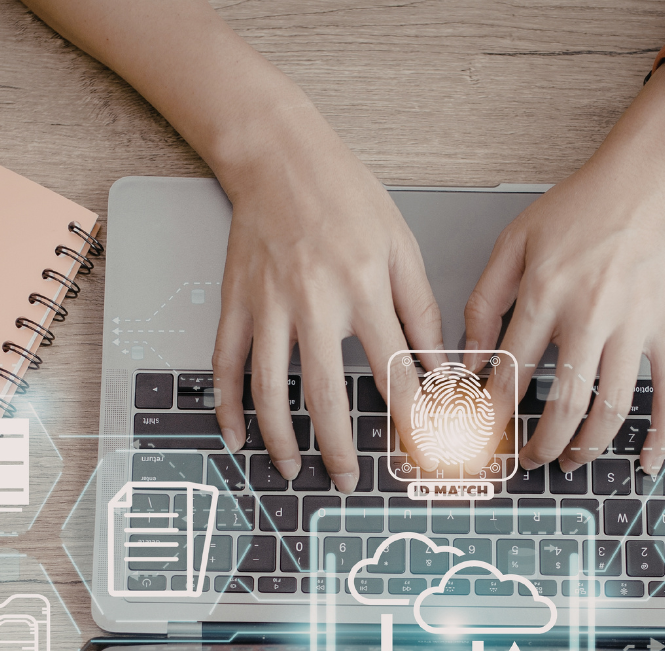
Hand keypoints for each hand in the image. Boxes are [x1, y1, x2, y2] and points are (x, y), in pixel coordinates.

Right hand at [209, 129, 441, 492]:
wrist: (278, 157)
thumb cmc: (344, 196)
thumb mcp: (401, 245)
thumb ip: (422, 309)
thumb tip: (437, 367)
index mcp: (363, 288)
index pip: (392, 371)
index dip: (409, 416)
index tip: (417, 447)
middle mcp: (314, 301)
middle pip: (325, 394)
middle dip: (338, 447)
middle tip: (346, 479)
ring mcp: (268, 305)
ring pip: (269, 388)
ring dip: (280, 437)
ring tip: (292, 468)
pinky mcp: (237, 302)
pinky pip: (227, 363)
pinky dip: (227, 405)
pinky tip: (236, 435)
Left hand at [463, 77, 664, 475]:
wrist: (648, 180)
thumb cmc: (582, 206)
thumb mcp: (515, 241)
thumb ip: (486, 300)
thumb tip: (468, 357)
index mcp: (546, 294)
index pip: (512, 373)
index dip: (494, 412)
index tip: (485, 433)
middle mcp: (590, 315)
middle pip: (564, 404)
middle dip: (542, 444)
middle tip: (530, 459)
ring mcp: (634, 326)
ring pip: (612, 408)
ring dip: (589, 447)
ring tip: (572, 460)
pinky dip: (661, 433)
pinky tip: (646, 461)